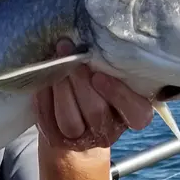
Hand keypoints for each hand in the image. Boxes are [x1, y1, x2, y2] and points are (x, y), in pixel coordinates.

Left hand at [33, 40, 152, 151]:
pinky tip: (42, 81)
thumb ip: (110, 66)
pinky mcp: (59, 141)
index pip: (137, 113)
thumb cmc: (98, 89)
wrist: (75, 125)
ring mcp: (84, 139)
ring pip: (70, 121)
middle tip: (69, 52)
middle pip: (96, 112)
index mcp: (132, 114)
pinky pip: (49, 122)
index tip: (99, 75)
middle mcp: (110, 130)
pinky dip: (44, 100)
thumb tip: (93, 38)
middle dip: (79, 81)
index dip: (119, 95)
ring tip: (54, 64)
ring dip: (60, 90)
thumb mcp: (112, 78)